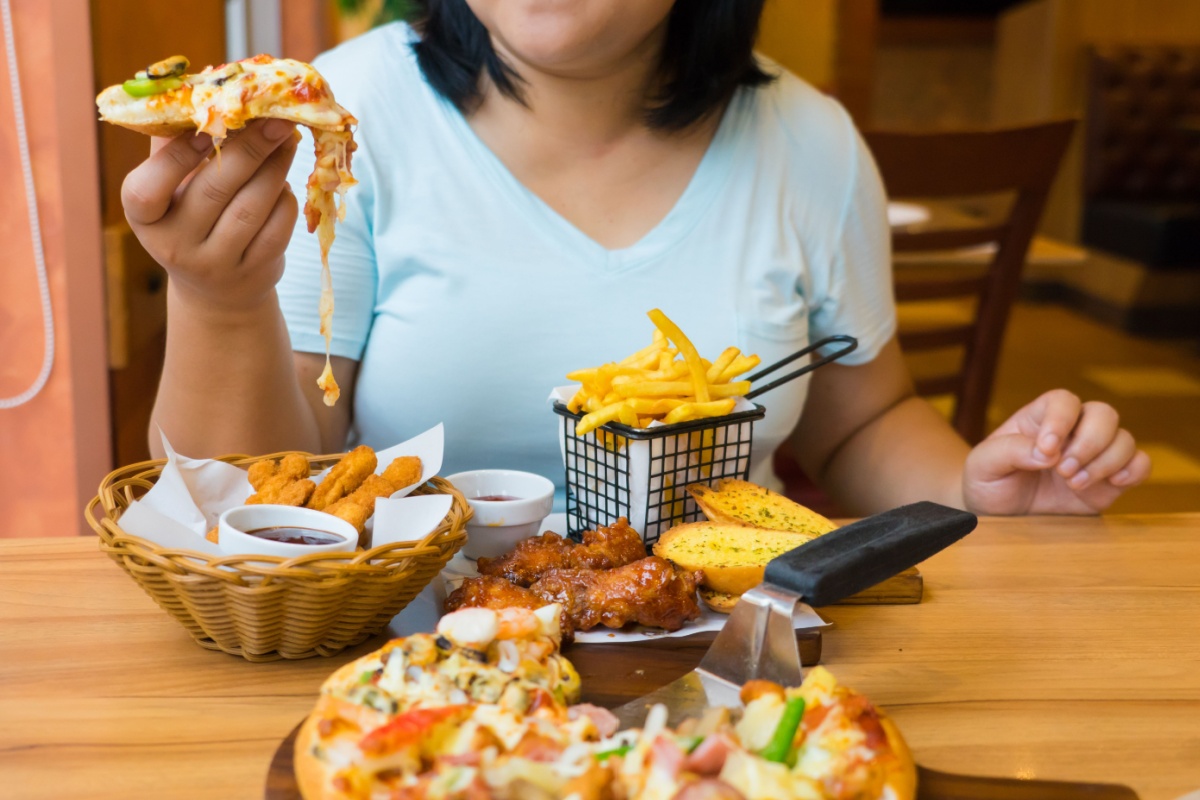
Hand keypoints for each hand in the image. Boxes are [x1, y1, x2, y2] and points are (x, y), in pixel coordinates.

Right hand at [121, 119, 299, 313]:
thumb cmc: (190, 217)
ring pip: (251, 208)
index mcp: (144, 217)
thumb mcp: (171, 185)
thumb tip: (201, 81)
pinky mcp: (254, 273)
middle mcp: (174, 247)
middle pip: (214, 189)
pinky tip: (284, 182)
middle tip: (276, 117)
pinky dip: (285, 199)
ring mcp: (216, 265)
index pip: (148, 187)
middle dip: (250, 148)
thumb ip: (176, 139)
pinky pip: (277, 229)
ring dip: (275, 168)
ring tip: (287, 140)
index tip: (210, 121)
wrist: (217, 288)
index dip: (179, 153)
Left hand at [962, 389, 1150, 514]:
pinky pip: (1140, 464)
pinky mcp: (1109, 481)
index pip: (1063, 401)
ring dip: (1106, 461)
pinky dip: (1134, 470)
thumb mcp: (982, 465)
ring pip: (1124, 438)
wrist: (998, 517)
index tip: (1046, 450)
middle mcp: (1071, 431)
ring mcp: (1093, 455)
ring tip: (1074, 484)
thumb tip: (1046, 453)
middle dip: (1088, 443)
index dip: (1061, 420)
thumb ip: (1009, 451)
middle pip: (1103, 413)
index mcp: (1039, 419)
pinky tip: (1113, 484)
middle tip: (1063, 471)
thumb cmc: (988, 483)